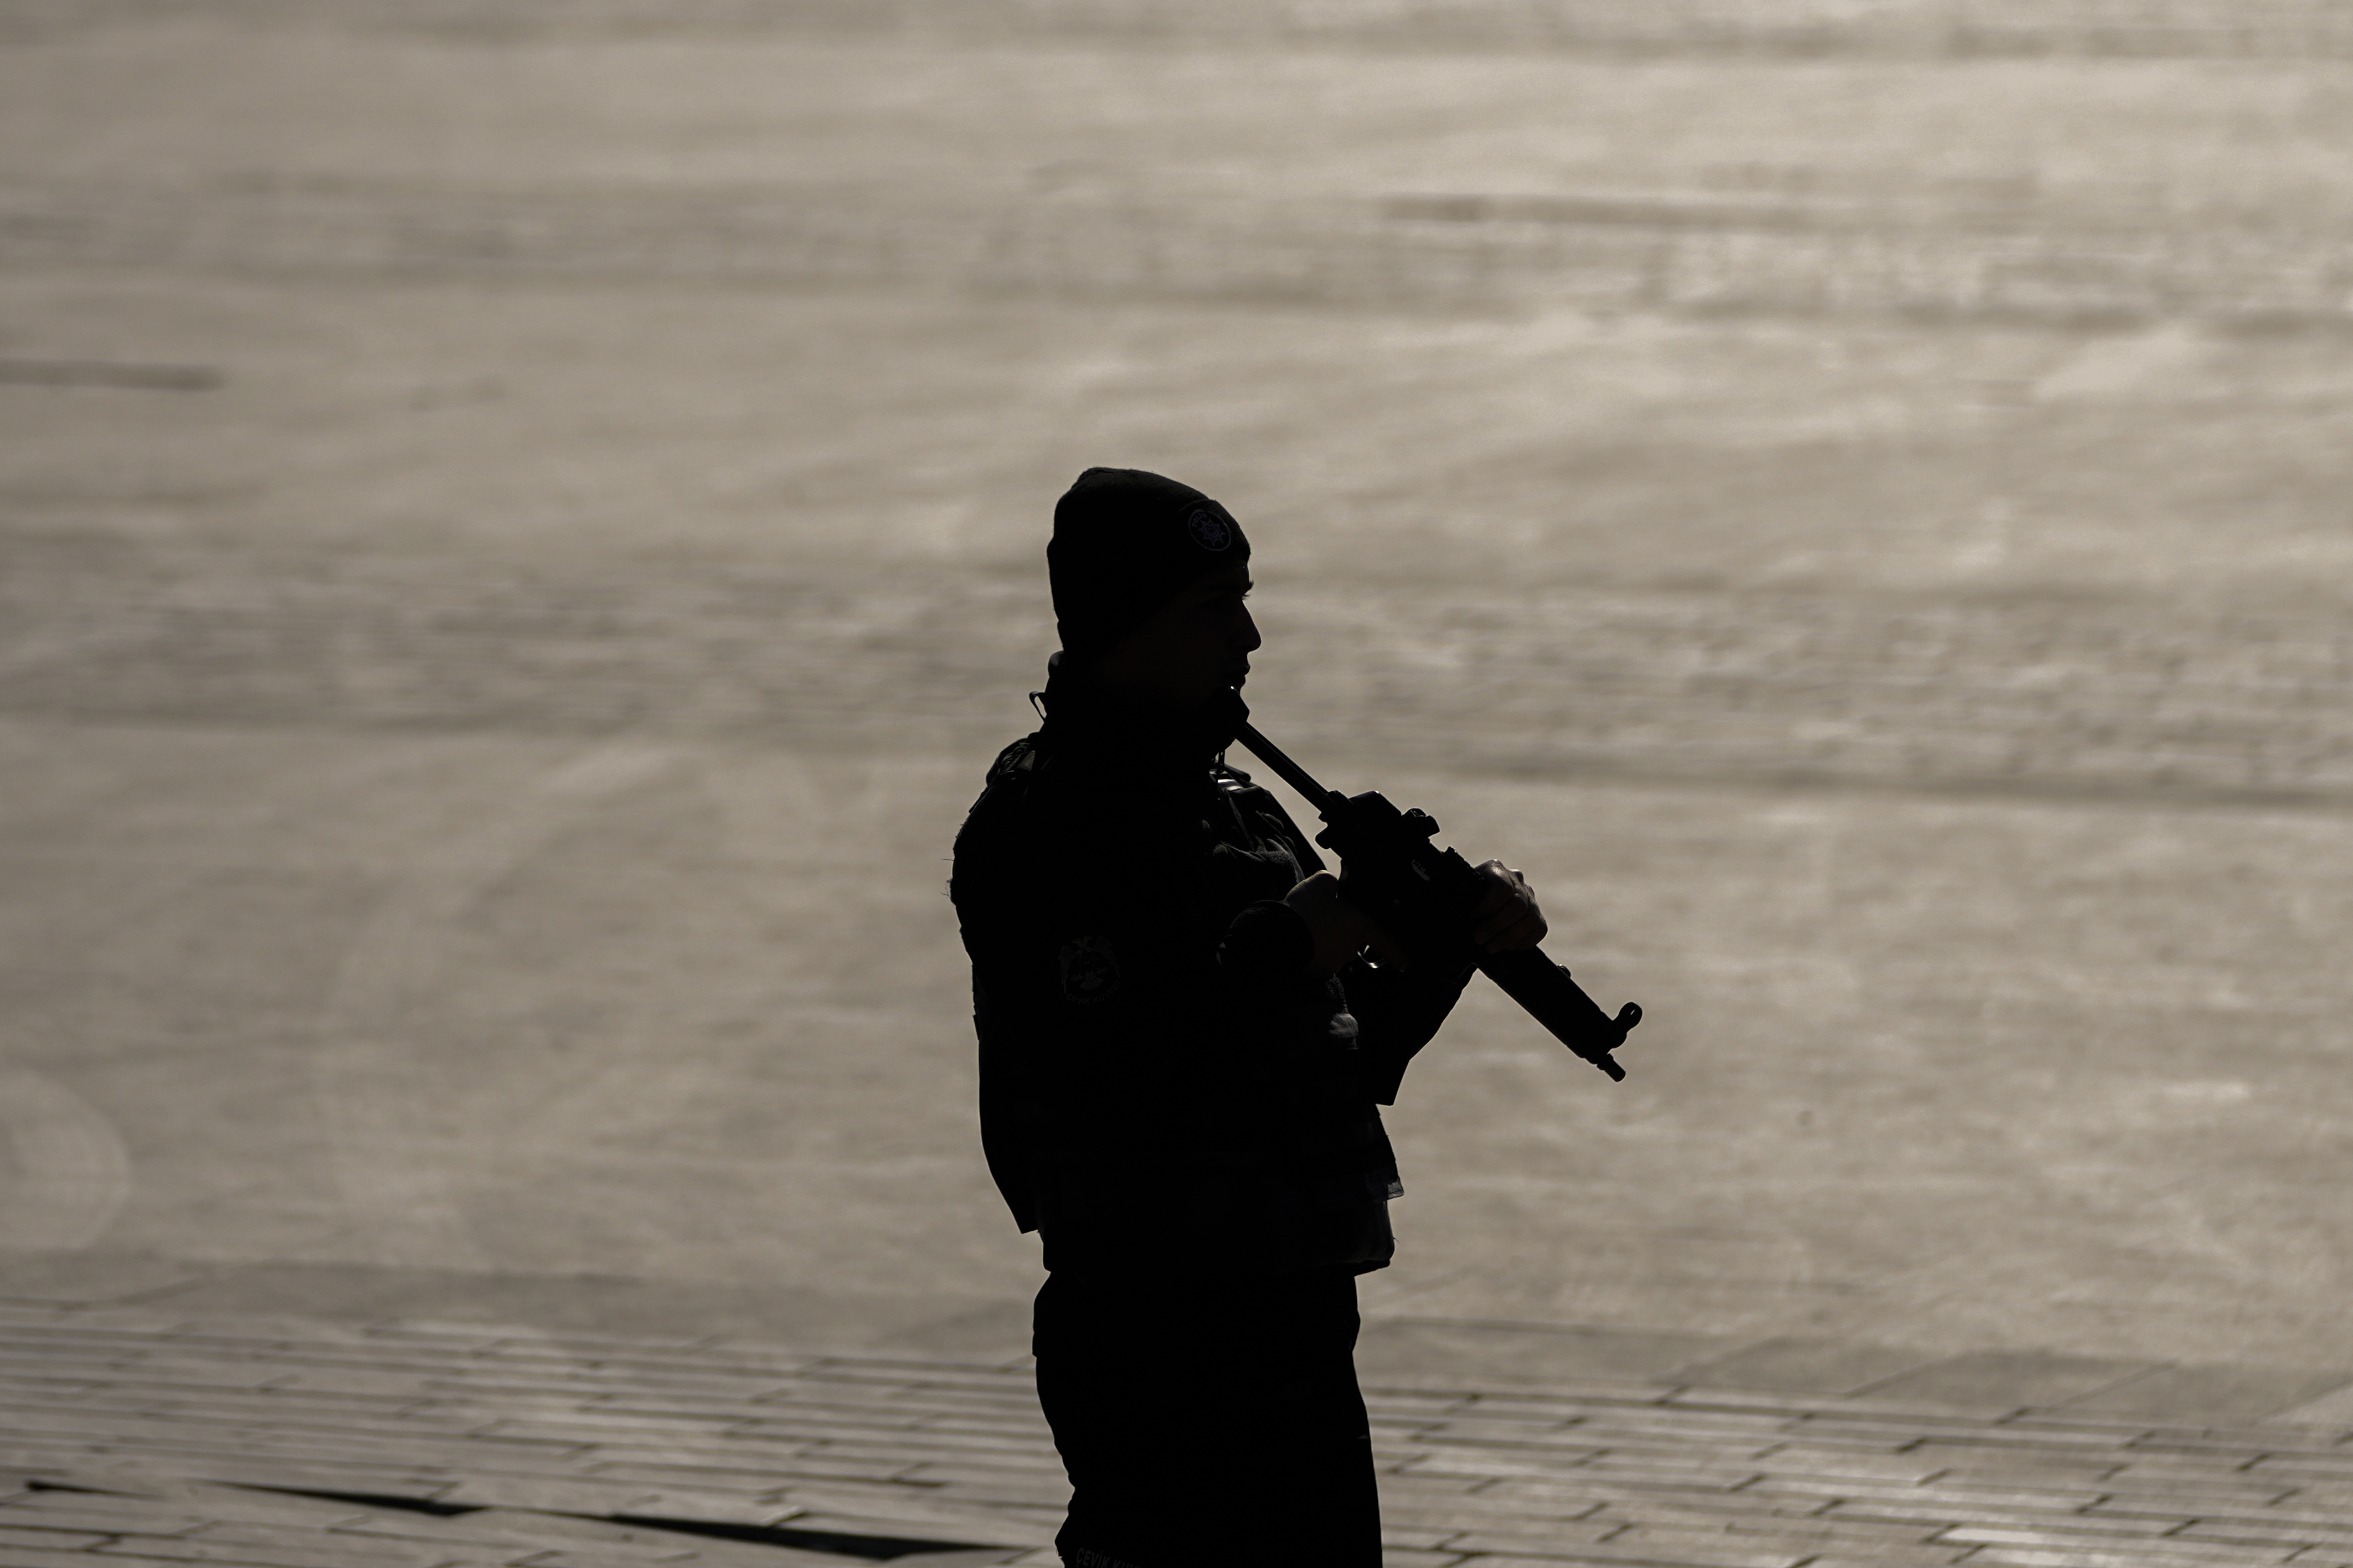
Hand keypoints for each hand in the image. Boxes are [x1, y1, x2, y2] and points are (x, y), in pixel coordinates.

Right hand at [1283, 871, 1408, 977]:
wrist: (1279, 935)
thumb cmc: (1304, 909)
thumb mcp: (1320, 882)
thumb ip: (1333, 882)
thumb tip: (1333, 885)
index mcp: (1359, 927)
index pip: (1385, 942)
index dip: (1398, 954)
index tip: (1405, 964)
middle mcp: (1350, 948)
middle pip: (1351, 941)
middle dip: (1340, 931)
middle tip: (1322, 918)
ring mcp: (1333, 962)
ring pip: (1333, 950)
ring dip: (1325, 941)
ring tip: (1307, 927)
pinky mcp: (1316, 972)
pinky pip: (1318, 960)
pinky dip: (1312, 950)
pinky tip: (1301, 939)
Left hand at [1468, 860, 1546, 953]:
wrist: (1471, 906)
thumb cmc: (1461, 900)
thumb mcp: (1457, 894)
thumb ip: (1459, 898)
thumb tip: (1461, 914)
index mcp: (1495, 869)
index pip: (1502, 887)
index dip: (1487, 906)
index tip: (1471, 918)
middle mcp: (1516, 880)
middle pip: (1517, 905)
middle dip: (1496, 926)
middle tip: (1479, 940)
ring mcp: (1529, 896)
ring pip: (1531, 918)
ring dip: (1509, 937)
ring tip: (1490, 947)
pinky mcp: (1537, 914)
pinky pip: (1540, 928)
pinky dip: (1525, 941)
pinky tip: (1508, 947)